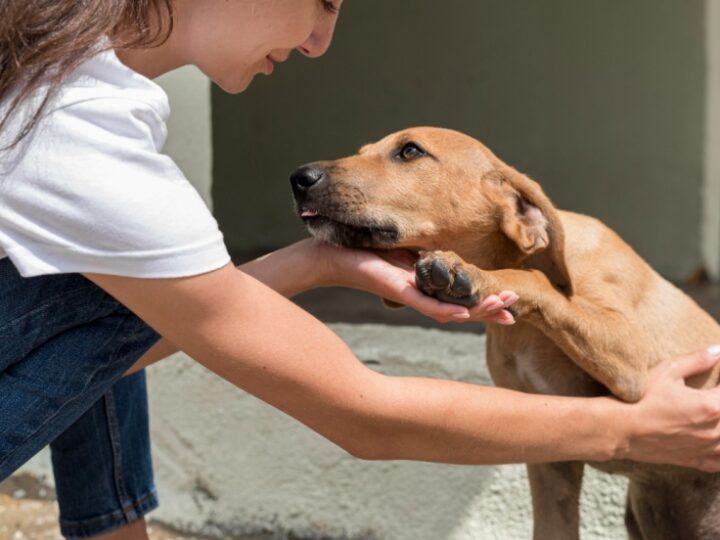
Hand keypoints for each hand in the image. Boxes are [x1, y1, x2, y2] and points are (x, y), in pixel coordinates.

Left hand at [313, 240, 517, 323]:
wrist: (329, 254)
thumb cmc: (362, 248)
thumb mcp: (404, 245)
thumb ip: (426, 248)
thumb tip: (447, 241)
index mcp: (425, 283)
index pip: (462, 296)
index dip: (486, 301)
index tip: (512, 303)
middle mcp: (421, 293)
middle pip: (461, 307)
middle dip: (490, 308)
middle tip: (516, 309)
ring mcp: (410, 294)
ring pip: (449, 310)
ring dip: (478, 311)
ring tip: (505, 309)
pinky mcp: (396, 290)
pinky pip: (425, 304)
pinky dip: (446, 310)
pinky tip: (466, 315)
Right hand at [618, 346, 719, 470]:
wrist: (619, 429)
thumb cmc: (640, 398)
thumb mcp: (667, 371)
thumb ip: (697, 361)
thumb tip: (717, 351)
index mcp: (711, 406)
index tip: (716, 382)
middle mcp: (714, 430)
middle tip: (710, 396)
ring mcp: (705, 448)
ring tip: (711, 416)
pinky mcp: (694, 461)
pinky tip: (713, 441)